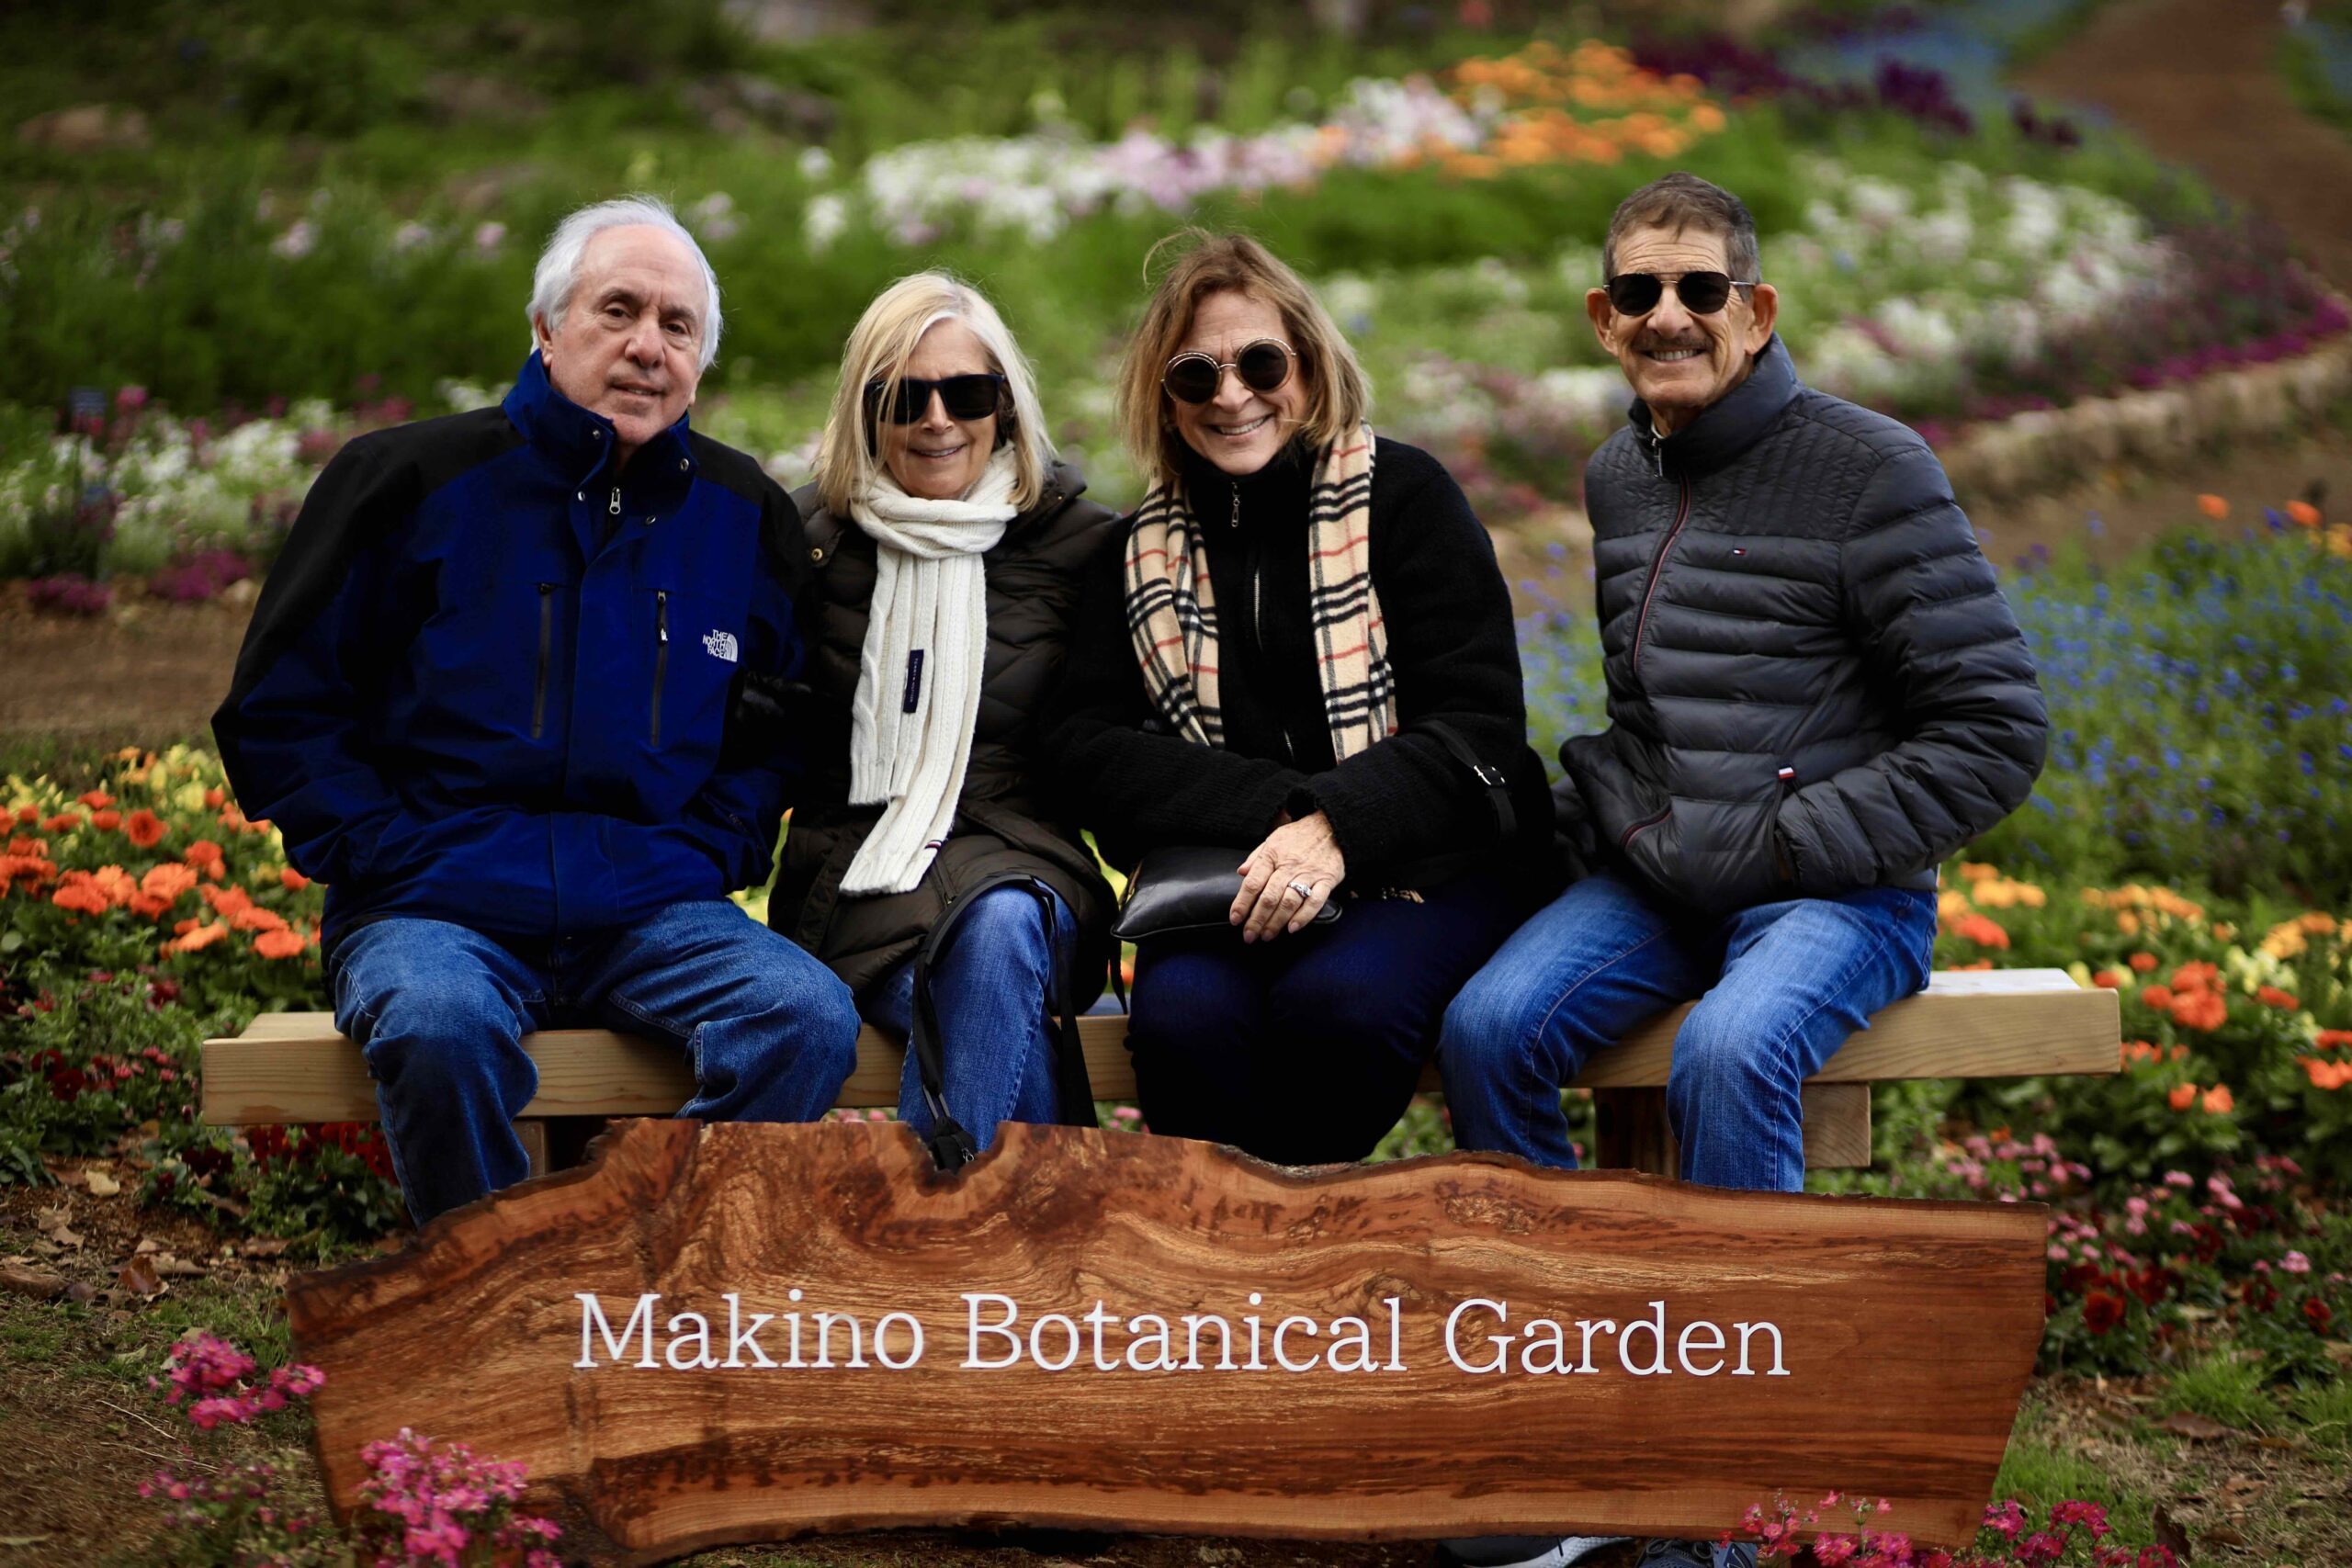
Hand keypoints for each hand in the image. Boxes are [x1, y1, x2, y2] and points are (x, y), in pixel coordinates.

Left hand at [1230, 811, 1346, 941]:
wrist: (1332, 826)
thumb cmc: (1299, 835)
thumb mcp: (1274, 839)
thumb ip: (1256, 857)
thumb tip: (1240, 872)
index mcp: (1272, 855)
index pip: (1253, 883)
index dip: (1242, 903)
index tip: (1235, 919)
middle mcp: (1289, 866)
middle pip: (1269, 897)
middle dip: (1257, 920)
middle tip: (1249, 935)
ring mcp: (1309, 874)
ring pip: (1289, 902)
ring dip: (1276, 922)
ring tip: (1267, 935)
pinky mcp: (1327, 880)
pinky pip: (1315, 901)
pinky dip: (1304, 917)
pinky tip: (1293, 928)